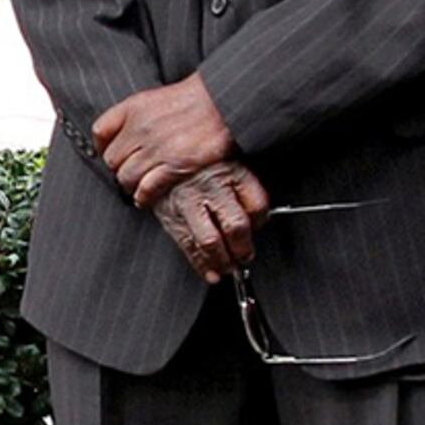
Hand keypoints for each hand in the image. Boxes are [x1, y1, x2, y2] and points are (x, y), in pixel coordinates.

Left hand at [93, 76, 236, 209]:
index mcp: (134, 108)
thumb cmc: (195, 100)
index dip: (103, 147)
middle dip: (119, 168)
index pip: (101, 132)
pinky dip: (143, 197)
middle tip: (129, 173)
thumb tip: (123, 135)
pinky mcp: (175, 165)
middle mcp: (141, 128)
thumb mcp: (156, 97)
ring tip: (138, 187)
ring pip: (126, 177)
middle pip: (112, 159)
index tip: (111, 154)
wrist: (224, 103)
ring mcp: (157, 148)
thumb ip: (136, 115)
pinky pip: (146, 189)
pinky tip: (145, 198)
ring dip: (130, 186)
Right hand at [149, 160, 268, 280]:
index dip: (262, 221)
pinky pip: (188, 245)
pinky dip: (201, 265)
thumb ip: (244, 187)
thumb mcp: (229, 158)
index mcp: (231, 170)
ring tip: (230, 267)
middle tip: (246, 256)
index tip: (258, 227)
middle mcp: (211, 187)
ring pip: (210, 241)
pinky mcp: (171, 216)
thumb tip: (258, 219)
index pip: (257, 204)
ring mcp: (189, 203)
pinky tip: (212, 274)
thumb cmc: (201, 159)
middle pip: (235, 226)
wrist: (162, 151)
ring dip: (224, 261)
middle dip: (244, 248)